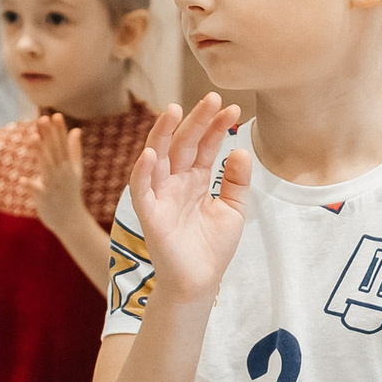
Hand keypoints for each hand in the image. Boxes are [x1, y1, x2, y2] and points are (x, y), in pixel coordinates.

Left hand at [31, 113, 90, 237]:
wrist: (71, 221)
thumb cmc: (71, 194)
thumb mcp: (76, 171)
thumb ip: (74, 150)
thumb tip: (76, 130)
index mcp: (68, 166)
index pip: (63, 145)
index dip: (60, 130)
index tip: (56, 115)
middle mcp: (62, 174)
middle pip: (54, 151)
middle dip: (49, 135)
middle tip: (43, 119)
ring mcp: (53, 186)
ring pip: (45, 166)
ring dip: (40, 153)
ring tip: (33, 138)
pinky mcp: (45, 199)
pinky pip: (36, 191)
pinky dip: (30, 185)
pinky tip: (23, 180)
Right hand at [128, 94, 247, 303]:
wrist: (199, 284)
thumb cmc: (211, 249)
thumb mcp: (232, 210)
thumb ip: (235, 181)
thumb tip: (240, 150)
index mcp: (194, 180)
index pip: (203, 146)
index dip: (216, 127)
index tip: (233, 109)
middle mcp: (175, 183)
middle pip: (182, 144)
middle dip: (195, 121)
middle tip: (212, 98)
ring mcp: (160, 196)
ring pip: (157, 157)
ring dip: (163, 133)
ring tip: (174, 110)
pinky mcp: (149, 215)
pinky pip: (141, 189)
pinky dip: (143, 171)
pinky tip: (151, 153)